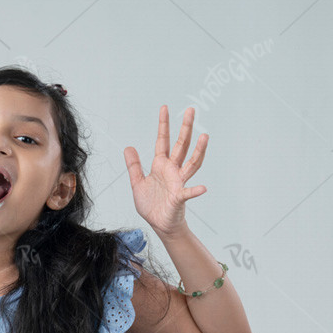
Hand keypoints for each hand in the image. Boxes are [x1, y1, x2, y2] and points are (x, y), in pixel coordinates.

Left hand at [124, 105, 207, 236]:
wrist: (159, 224)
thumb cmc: (151, 205)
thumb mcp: (137, 183)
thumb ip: (134, 166)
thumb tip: (128, 147)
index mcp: (161, 165)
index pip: (163, 141)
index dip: (164, 125)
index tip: (165, 108)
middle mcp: (173, 170)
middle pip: (181, 146)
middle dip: (186, 128)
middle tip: (191, 110)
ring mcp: (178, 182)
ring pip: (192, 163)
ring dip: (198, 151)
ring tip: (205, 136)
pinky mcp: (179, 197)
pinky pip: (188, 193)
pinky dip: (195, 191)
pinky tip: (203, 188)